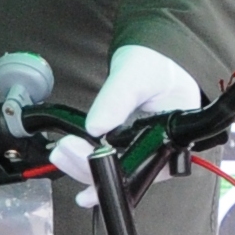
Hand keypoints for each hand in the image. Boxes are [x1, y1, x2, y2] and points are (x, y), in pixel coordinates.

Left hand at [53, 43, 205, 181]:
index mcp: (174, 139)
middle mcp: (161, 152)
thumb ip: (116, 100)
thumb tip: (95, 127)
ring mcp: (144, 152)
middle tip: (64, 151)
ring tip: (61, 151)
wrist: (154, 56)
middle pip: (126, 177)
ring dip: (85, 167)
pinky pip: (110, 162)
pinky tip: (70, 158)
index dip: (116, 175)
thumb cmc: (156, 64)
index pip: (144, 169)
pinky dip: (88, 161)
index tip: (88, 165)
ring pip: (115, 173)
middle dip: (92, 170)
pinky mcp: (130, 147)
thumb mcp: (136, 76)